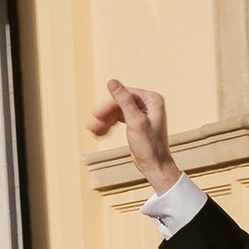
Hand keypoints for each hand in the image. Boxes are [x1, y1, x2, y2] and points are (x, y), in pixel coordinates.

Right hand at [87, 75, 178, 194]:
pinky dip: (109, 125)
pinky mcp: (137, 122)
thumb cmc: (149, 147)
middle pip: (119, 103)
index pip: (125, 95)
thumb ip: (124, 100)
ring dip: (105, 121)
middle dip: (106, 115)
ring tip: (94, 132)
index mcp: (152, 100)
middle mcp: (149, 104)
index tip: (97, 116)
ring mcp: (143, 112)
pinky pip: (119, 118)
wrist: (155, 167)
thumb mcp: (135, 122)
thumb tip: (112, 82)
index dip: (109, 105)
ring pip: (117, 111)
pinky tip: (100, 133)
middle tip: (93, 127)